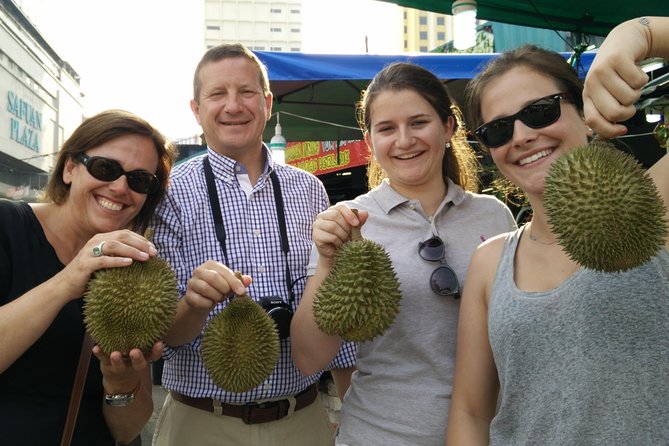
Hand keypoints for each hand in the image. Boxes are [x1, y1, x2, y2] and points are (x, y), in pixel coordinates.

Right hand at [58, 229, 157, 301]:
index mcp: (102, 238)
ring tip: (145, 257)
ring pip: (114, 246)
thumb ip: (119, 255)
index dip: (142, 240)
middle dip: (141, 244)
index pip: (126, 234)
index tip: (154, 248)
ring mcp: (89, 252)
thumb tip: (143, 255)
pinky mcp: (85, 264)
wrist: (65, 285)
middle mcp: (96, 241)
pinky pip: (103, 260)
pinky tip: (129, 263)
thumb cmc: (89, 274)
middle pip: (123, 237)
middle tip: (154, 253)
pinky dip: (117, 261)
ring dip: (132, 251)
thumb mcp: (106, 261)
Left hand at [94, 340, 161, 393]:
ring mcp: (119, 366)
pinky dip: (100, 353)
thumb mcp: (142, 353)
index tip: (159, 343)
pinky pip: (103, 359)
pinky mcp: (107, 364)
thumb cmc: (133, 359)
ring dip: (117, 360)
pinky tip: (96, 348)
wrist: (120, 381)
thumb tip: (152, 320)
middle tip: (135, 352)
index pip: (153, 356)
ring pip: (119, 364)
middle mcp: (133, 364)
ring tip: (115, 354)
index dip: (157, 351)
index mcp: (144, 359)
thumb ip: (146, 340)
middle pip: (138, 363)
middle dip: (137, 358)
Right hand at [183, 261, 251, 311]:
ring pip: (206, 289)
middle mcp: (199, 270)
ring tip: (219, 298)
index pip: (224, 271)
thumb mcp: (231, 284)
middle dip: (224, 289)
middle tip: (226, 295)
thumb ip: (240, 281)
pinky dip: (208, 304)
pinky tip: (210, 303)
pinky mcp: (188, 295)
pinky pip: (199, 300)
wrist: (204, 301)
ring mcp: (192, 282)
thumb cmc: (219, 289)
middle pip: (213, 278)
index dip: (234, 282)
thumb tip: (249, 280)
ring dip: (216, 296)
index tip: (242, 292)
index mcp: (211, 264)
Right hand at [312, 204, 368, 263]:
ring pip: (333, 226)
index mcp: (332, 211)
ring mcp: (317, 225)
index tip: (356, 224)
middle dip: (346, 227)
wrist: (336, 254)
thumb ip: (359, 221)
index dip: (349, 214)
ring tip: (345, 241)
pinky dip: (338, 242)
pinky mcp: (316, 236)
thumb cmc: (344, 239)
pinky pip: (330, 236)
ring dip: (342, 235)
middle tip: (350, 236)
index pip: (340, 207)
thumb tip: (365, 213)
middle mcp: (322, 216)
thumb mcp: (354, 229)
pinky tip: (339, 245)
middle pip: (335, 216)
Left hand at [583, 18, 650, 137]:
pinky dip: (643, 78)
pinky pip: (639, 81)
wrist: (624, 41)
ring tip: (630, 82)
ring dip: (637, 92)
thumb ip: (607, 110)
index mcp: (588, 95)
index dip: (609, 130)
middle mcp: (591, 84)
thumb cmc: (616, 72)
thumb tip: (618, 131)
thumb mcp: (607, 91)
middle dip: (628, 111)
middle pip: (614, 112)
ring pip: (629, 97)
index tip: (623, 129)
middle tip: (630, 101)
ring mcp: (602, 70)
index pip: (592, 121)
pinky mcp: (616, 58)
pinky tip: (635, 70)